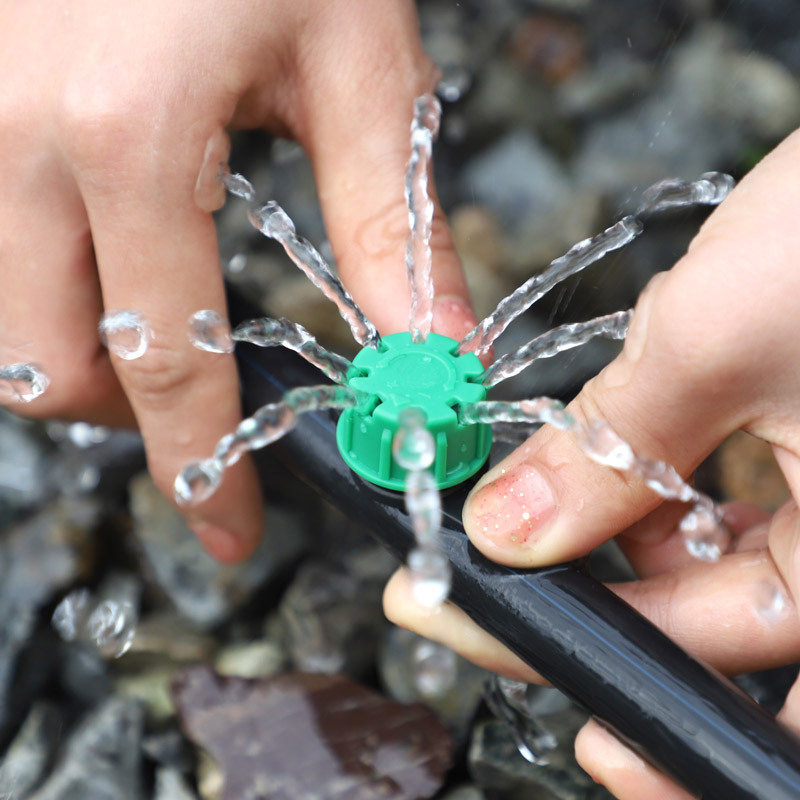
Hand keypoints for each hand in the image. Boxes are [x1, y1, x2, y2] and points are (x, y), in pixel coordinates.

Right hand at [0, 0, 473, 560]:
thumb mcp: (355, 68)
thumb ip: (390, 231)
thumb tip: (434, 358)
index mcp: (126, 135)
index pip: (167, 367)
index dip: (203, 474)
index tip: (230, 534)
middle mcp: (10, 138)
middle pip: (48, 371)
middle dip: (134, 419)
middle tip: (206, 404)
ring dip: (80, 360)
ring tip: (158, 328)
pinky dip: (38, 295)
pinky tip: (100, 258)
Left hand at [384, 128, 799, 795]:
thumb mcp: (714, 343)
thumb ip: (605, 456)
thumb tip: (506, 532)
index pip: (701, 650)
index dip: (582, 655)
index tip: (483, 634)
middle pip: (709, 627)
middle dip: (603, 599)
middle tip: (504, 565)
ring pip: (714, 569)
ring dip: (628, 540)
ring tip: (569, 487)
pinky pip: (733, 514)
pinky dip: (665, 497)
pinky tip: (638, 459)